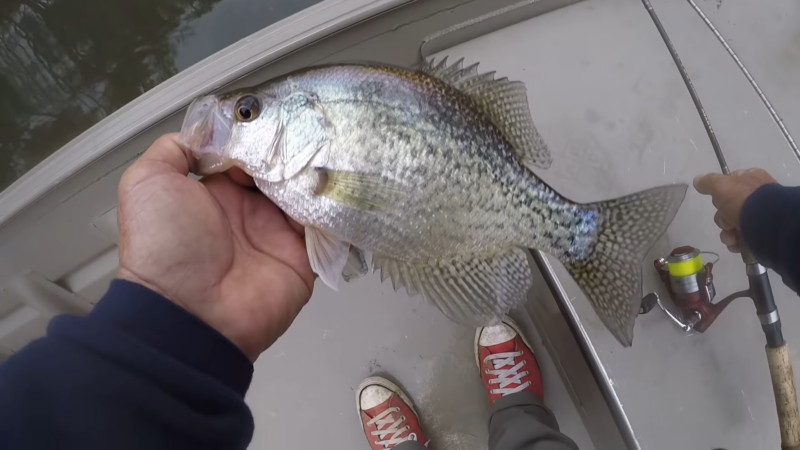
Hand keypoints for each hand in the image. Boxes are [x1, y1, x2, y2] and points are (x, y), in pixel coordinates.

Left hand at [116, 133, 313, 360]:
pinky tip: (333, 181)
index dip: (258, 134)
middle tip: (305, 129)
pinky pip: (324, 224)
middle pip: (281, 169)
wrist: (190, 312)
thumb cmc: (164, 246)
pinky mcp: (303, 256)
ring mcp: (278, 233)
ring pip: (306, 192)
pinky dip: (330, 204)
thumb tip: (210, 131)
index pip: (247, 153)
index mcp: (216, 193)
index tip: (271, 119)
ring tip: (322, 150)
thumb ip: (174, 150)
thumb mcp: (147, 182)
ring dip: (313, 172)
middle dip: (292, 150)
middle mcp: (250, 210)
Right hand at [694, 168, 776, 252]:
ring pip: (731, 224)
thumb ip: (708, 182)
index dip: (720, 192)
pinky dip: (736, 241)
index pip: (729, 184)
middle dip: (722, 218)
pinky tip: (736, 243)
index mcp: (751, 180)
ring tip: (732, 236)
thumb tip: (697, 180)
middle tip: (727, 219)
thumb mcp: (722, 186)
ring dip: (727, 232)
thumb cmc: (744, 200)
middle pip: (726, 207)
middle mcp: (755, 197)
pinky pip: (740, 237)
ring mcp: (758, 215)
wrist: (768, 224)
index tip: (718, 199)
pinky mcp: (759, 232)